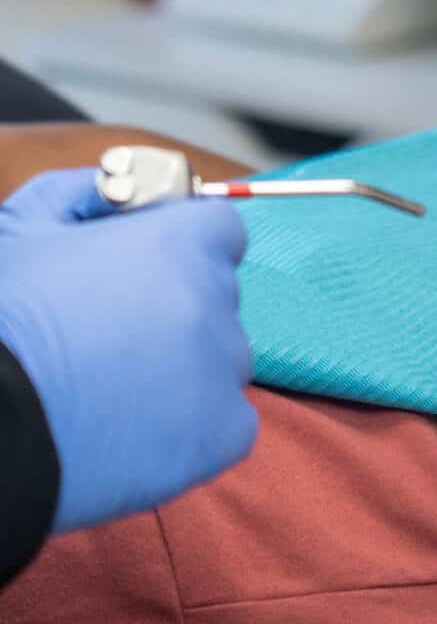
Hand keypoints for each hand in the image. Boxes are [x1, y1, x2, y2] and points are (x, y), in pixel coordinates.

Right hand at [0, 169, 257, 532]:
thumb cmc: (4, 321)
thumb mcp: (28, 227)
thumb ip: (83, 192)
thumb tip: (115, 188)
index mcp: (179, 240)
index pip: (219, 231)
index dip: (183, 249)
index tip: (149, 274)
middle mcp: (212, 297)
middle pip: (217, 299)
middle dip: (179, 312)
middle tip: (116, 340)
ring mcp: (221, 368)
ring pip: (221, 363)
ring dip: (186, 373)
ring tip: (116, 393)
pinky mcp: (219, 435)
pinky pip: (227, 426)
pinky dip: (193, 432)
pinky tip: (138, 435)